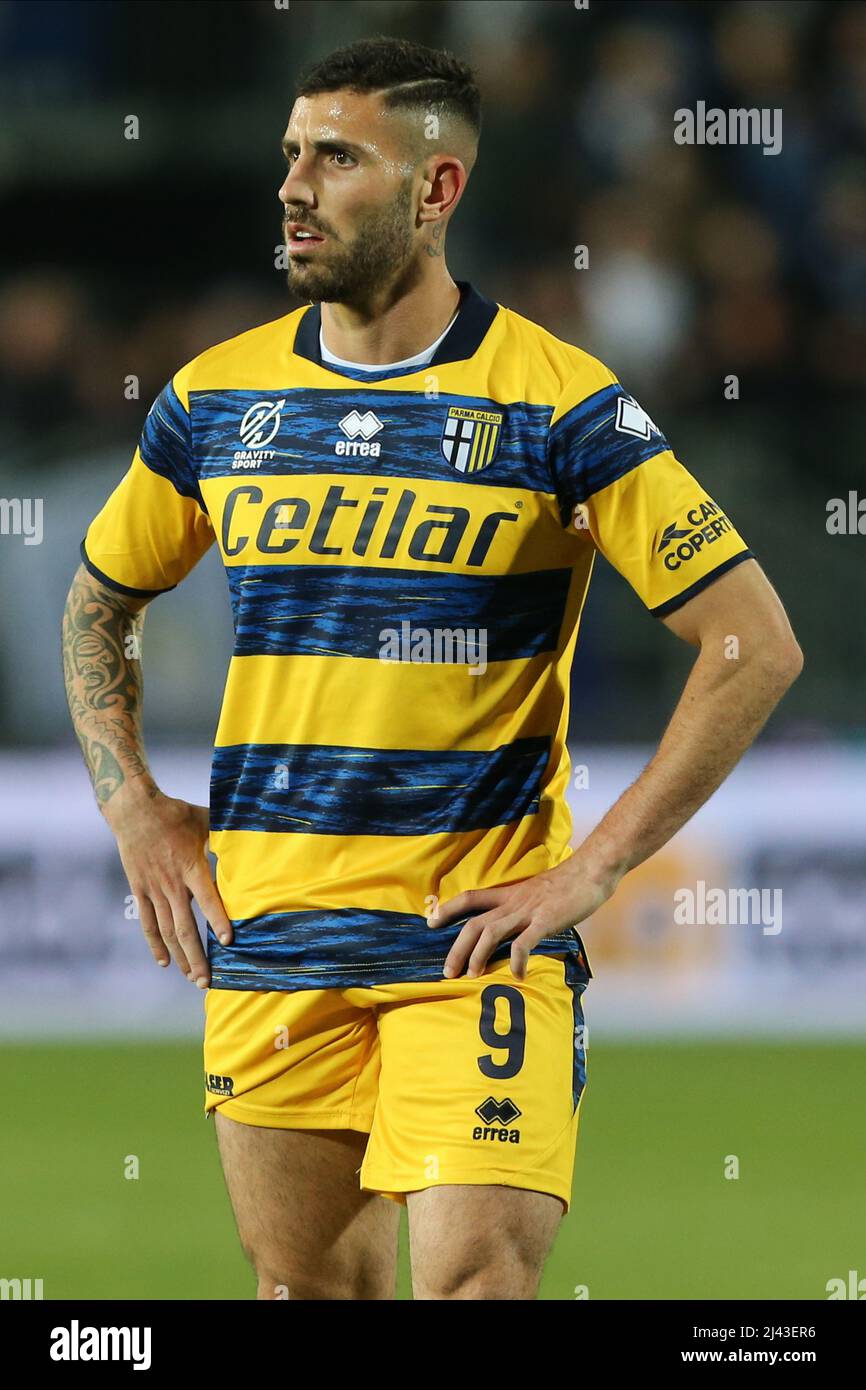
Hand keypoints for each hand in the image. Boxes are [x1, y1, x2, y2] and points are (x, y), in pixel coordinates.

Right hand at [106, 791, 232, 987]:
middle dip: (196, 957)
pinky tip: (164, 961)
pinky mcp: (140, 890)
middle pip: (185, 928)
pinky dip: (155, 944)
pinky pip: (147, 922)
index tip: (228, 942)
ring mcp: (154, 889)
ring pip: (167, 931)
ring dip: (179, 956)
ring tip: (192, 977)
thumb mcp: (206, 822)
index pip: (208, 900)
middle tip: (207, 981)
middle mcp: (172, 884)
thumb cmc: (176, 814)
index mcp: (191, 867)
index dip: (217, 921)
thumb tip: (252, 844)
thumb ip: (225, 839)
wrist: (135, 810)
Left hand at [427, 854, 618, 980]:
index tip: (431, 922)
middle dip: (457, 948)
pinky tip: (517, 976)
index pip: (470, 898)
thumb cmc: (568, 884)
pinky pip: (525, 943)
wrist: (591, 870)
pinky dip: (518, 960)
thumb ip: (522, 907)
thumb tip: (514, 925)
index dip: (448, 909)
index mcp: (509, 894)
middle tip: (447, 971)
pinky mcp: (545, 921)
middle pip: (474, 924)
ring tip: (472, 977)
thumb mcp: (536, 892)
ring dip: (477, 956)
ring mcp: (528, 912)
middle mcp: (512, 903)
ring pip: (491, 933)